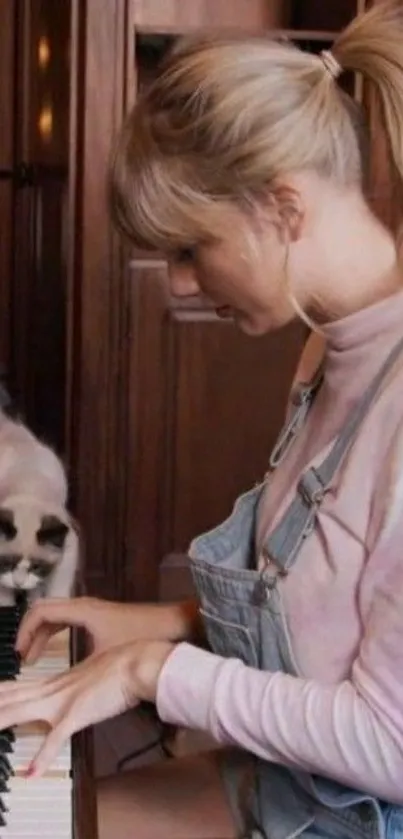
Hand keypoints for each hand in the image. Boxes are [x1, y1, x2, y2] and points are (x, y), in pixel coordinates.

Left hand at [0, 639, 173, 776]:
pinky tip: (31, 772)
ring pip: (21, 712)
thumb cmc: (123, 665)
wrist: (137, 663)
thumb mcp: (95, 673)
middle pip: (11, 698)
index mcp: (58, 681)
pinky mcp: (77, 714)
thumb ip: (83, 682)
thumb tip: (83, 687)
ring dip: (1, 721)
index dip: (1, 692)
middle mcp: (54, 690)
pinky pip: (55, 739)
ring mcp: (63, 702)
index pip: (18, 687)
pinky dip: (42, 757)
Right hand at [16, 596, 169, 662]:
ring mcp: (92, 609)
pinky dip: (56, 632)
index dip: (25, 631)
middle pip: (44, 611)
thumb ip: (80, 667)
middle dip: (29, 632)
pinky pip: (67, 620)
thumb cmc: (141, 637)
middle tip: (21, 657)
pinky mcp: (100, 617)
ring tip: (32, 657)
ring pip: (56, 615)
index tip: (19, 653)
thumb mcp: (106, 656)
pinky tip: (56, 651)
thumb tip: (58, 684)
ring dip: (42, 633)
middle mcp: (84, 605)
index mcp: (81, 609)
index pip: (40, 612)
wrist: (172, 625)